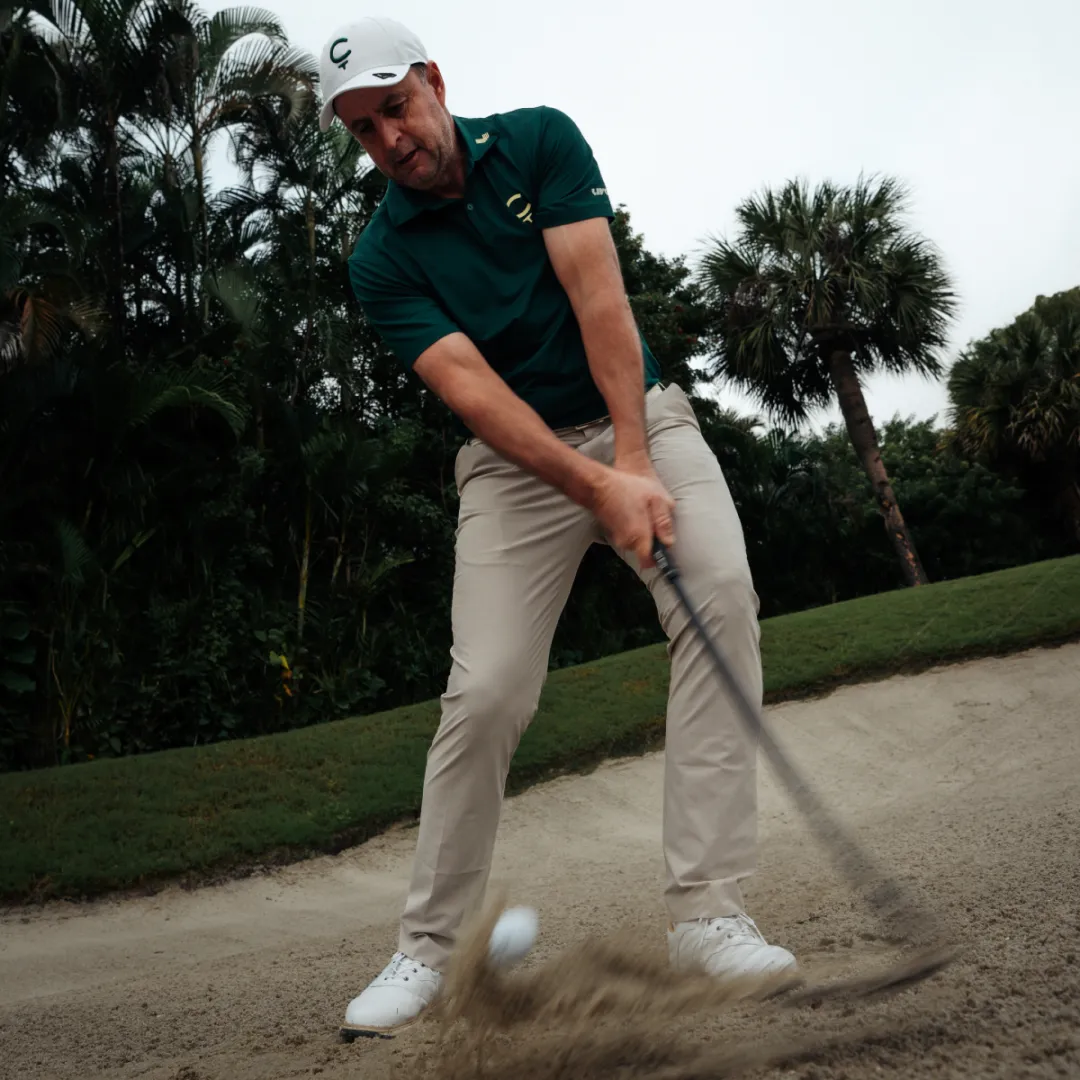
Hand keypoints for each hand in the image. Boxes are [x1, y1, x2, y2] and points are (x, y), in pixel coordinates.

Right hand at [591, 453, 674, 568]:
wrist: (600, 484)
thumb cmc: (629, 489)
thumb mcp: (656, 499)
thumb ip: (664, 522)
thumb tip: (669, 542)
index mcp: (639, 537)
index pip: (649, 562)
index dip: (659, 558)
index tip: (664, 547)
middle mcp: (627, 542)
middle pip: (644, 550)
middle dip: (652, 538)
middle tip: (654, 516)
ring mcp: (617, 538)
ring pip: (637, 542)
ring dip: (642, 530)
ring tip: (642, 510)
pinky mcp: (612, 532)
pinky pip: (628, 535)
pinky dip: (633, 526)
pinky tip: (633, 510)